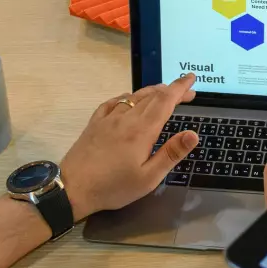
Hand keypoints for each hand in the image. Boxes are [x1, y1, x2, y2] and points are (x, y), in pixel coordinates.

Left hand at [60, 74, 198, 219]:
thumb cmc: (113, 186)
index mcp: (142, 130)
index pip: (166, 101)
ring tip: (164, 92)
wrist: (73, 188)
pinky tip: (129, 100)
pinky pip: (114, 102)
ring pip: (134, 97)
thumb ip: (171, 154)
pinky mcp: (95, 123)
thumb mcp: (148, 177)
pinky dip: (128, 97)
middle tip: (187, 92)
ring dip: (152, 91)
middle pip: (152, 96)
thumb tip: (193, 134)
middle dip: (171, 90)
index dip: (180, 88)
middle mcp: (126, 118)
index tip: (191, 79)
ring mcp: (108, 118)